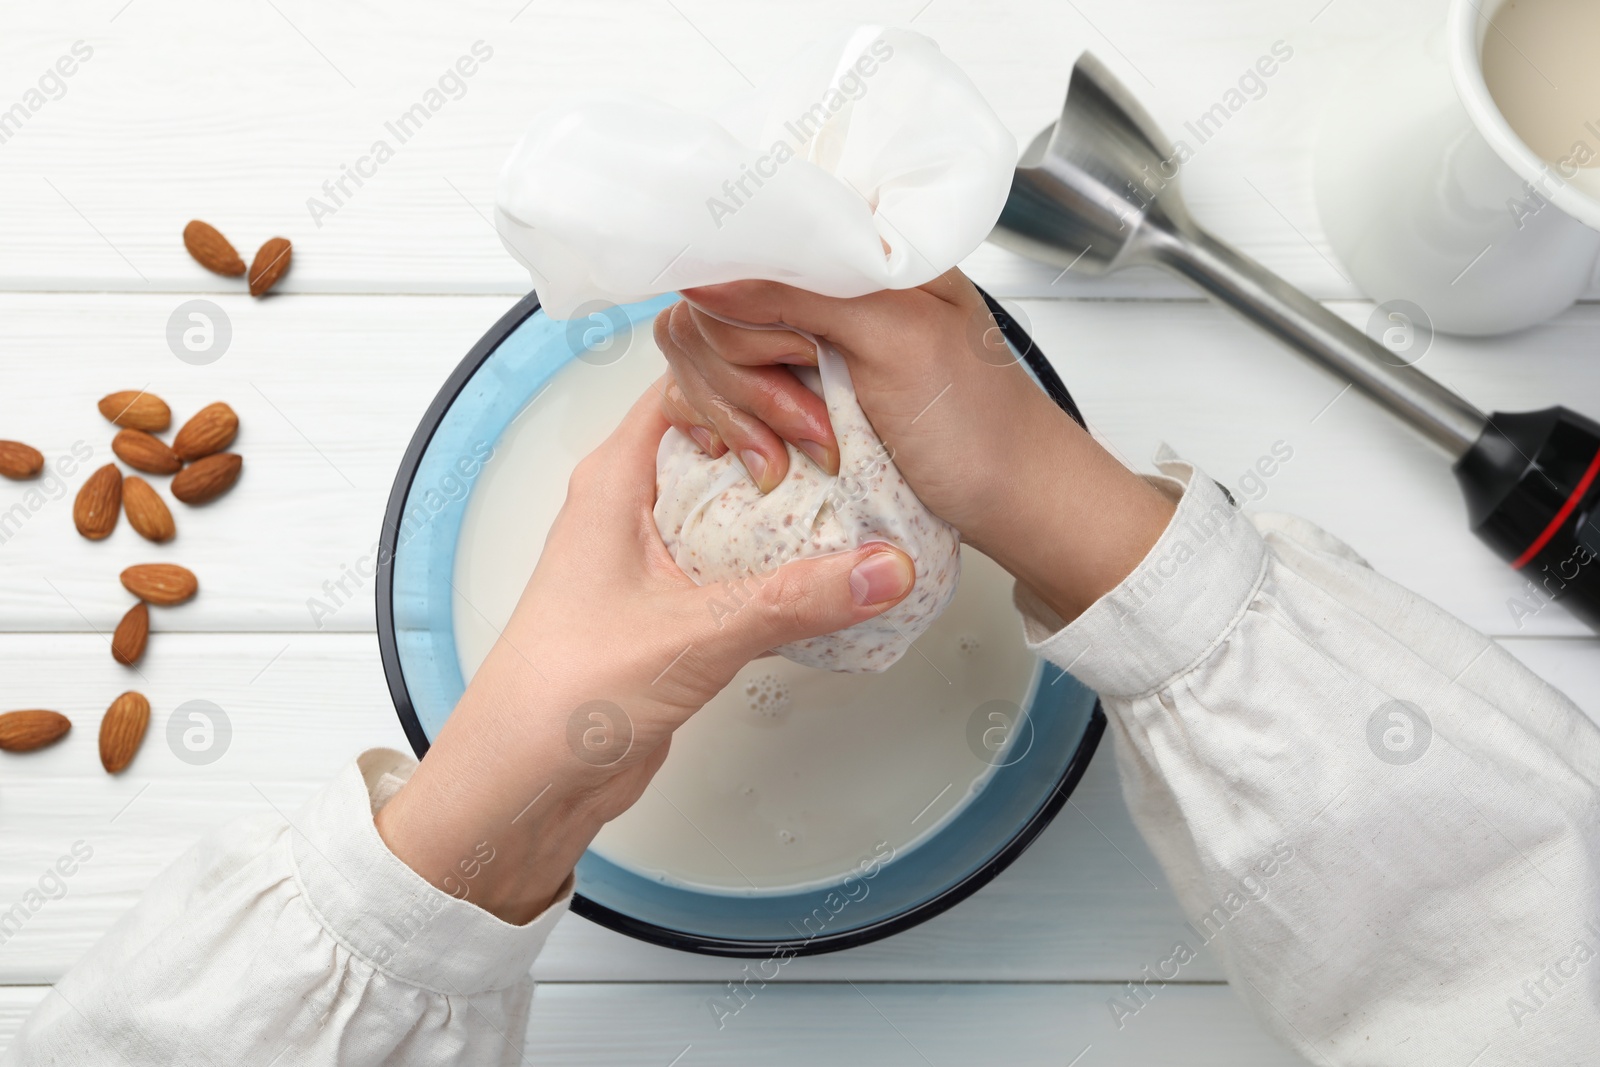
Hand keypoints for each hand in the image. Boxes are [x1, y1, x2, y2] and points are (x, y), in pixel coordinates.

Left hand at [375, 387, 915, 923]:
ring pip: (736, 507)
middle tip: (861, 433)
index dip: (755, 370)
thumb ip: (794, 599)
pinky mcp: (675, 608)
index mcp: (616, 480)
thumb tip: (878, 569)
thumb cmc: (559, 694)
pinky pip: (741, 566)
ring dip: (792, 507)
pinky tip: (831, 576)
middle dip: (789, 438)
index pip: (690, 383)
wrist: (526, 781)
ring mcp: (654, 558)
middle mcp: (633, 508)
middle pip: (723, 441)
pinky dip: (785, 565)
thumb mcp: (692, 633)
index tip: (822, 374)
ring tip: (864, 496)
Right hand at [654, 270, 1174, 621]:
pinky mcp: (772, 396)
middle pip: (706, 307)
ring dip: (740, 413)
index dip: (745, 311)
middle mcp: (812, 286)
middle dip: (747, 378)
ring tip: (805, 452)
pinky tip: (761, 459)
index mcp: (848, 247)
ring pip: (697, 354)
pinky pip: (703, 395)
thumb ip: (803, 291)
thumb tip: (703, 275)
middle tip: (816, 423)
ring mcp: (787, 343)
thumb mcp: (898, 339)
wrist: (1006, 502)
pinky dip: (726, 430)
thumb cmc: (977, 424)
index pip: (737, 245)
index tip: (796, 359)